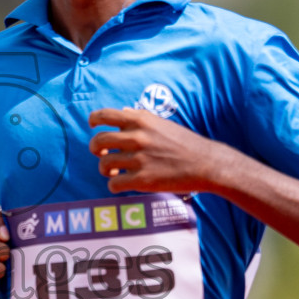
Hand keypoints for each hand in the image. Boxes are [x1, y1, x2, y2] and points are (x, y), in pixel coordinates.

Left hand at [88, 108, 226, 194]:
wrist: (206, 164)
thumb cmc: (184, 143)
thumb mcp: (161, 123)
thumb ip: (139, 117)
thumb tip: (121, 111)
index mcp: (140, 120)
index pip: (104, 115)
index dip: (93, 120)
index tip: (92, 126)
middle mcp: (137, 138)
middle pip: (97, 142)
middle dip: (94, 149)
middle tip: (100, 154)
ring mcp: (139, 159)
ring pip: (103, 165)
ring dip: (106, 169)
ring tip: (114, 171)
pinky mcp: (143, 180)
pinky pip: (114, 184)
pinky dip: (114, 186)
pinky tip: (123, 184)